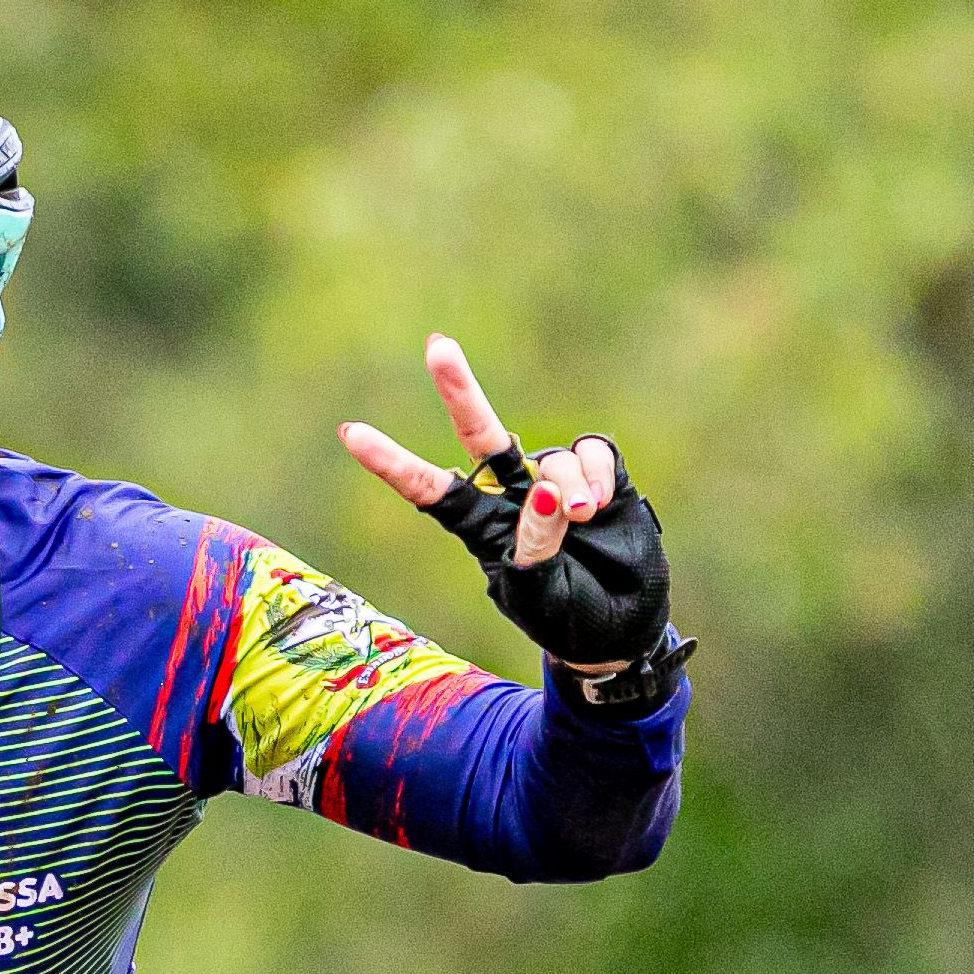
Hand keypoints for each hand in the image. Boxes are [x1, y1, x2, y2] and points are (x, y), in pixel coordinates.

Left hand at [339, 335, 674, 678]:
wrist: (623, 625)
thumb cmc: (567, 617)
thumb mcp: (540, 592)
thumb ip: (537, 542)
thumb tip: (546, 486)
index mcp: (480, 527)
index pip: (428, 489)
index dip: (392, 462)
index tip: (350, 434)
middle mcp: (512, 495)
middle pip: (478, 433)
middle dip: (458, 390)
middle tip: (437, 347)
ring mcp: (555, 479)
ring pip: (551, 457)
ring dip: (570, 485)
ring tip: (583, 517)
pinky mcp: (597, 473)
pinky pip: (591, 451)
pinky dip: (597, 473)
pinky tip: (603, 503)